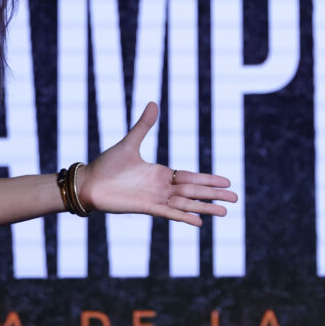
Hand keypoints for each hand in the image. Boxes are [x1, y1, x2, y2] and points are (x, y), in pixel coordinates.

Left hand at [78, 101, 237, 226]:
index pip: (191, 176)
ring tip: (225, 212)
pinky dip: (185, 217)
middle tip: (236, 198)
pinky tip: (199, 222)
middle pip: (194, 191)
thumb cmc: (106, 164)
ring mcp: (155, 199)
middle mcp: (161, 187)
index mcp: (161, 173)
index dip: (209, 179)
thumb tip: (153, 103)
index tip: (226, 181)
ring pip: (186, 203)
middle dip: (214, 194)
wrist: (89, 182)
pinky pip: (170, 213)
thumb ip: (144, 126)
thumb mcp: (129, 143)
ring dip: (205, 207)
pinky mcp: (146, 208)